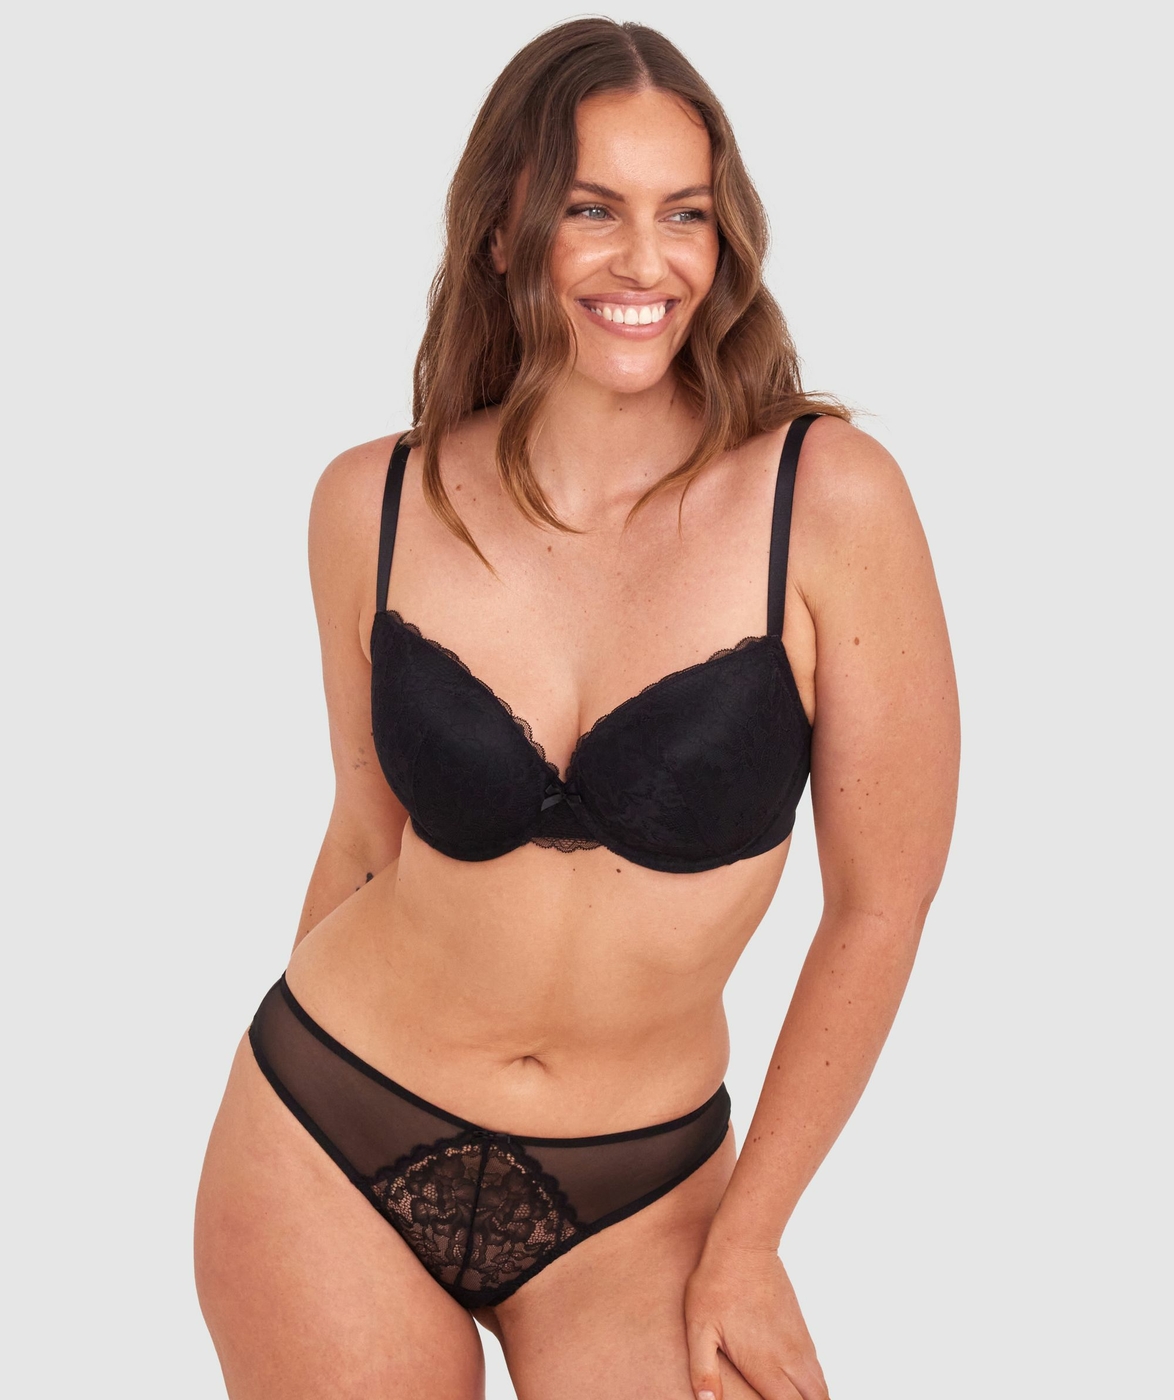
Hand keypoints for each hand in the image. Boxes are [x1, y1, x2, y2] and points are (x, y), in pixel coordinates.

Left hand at [684, 1243, 828, 1399]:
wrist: (743, 1246)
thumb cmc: (716, 1286)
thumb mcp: (699, 1329)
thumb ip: (704, 1371)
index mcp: (766, 1365)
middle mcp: (790, 1358)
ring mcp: (799, 1342)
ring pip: (820, 1386)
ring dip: (814, 1399)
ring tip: (797, 1399)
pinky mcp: (801, 1328)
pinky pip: (817, 1367)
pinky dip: (814, 1384)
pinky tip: (800, 1387)